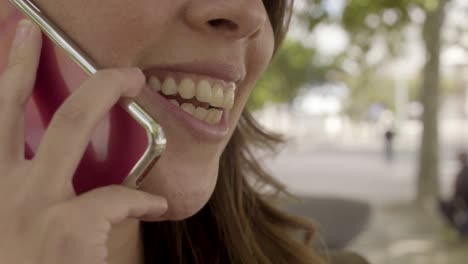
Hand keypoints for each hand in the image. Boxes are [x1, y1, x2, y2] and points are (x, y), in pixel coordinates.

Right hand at [0, 19, 166, 263]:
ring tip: (131, 79)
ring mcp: (32, 206)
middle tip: (40, 36)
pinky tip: (154, 205)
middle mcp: (0, 191)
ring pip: (69, 123)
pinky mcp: (67, 229)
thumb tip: (57, 162)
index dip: (3, 76)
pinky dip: (142, 199)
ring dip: (104, 90)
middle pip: (10, 105)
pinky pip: (119, 196)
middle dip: (28, 62)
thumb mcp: (15, 223)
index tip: (16, 41)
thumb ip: (28, 190)